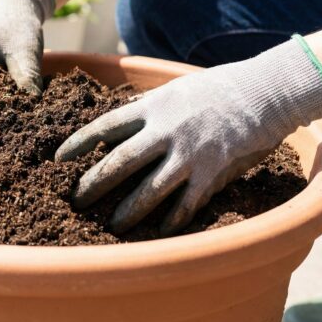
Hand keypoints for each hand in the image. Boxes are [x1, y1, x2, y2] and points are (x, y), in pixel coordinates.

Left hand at [56, 38, 321, 234]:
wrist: (263, 92)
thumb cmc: (215, 89)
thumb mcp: (173, 89)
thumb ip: (145, 106)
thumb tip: (115, 119)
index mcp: (152, 107)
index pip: (105, 125)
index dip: (79, 143)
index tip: (58, 159)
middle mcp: (166, 130)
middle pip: (120, 161)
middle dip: (94, 184)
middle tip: (76, 201)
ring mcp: (190, 153)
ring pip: (150, 189)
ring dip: (129, 211)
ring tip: (112, 225)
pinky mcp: (214, 171)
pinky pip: (188, 203)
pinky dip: (173, 219)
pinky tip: (161, 231)